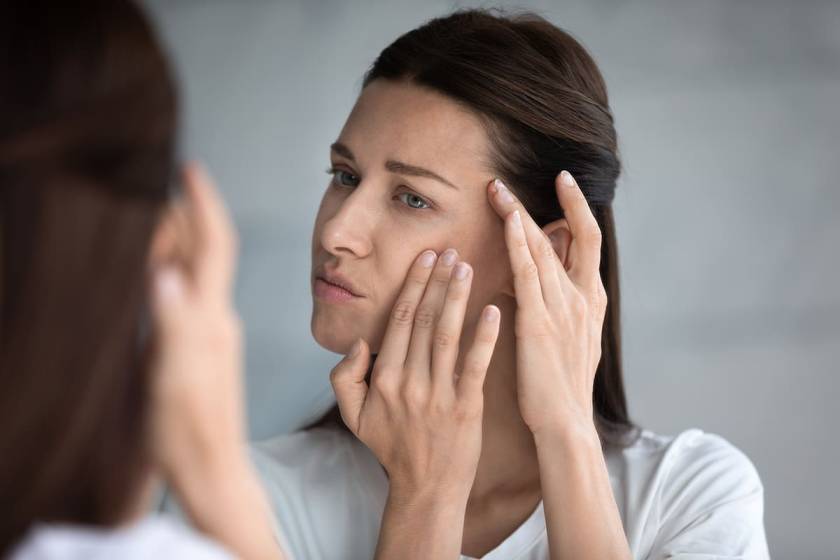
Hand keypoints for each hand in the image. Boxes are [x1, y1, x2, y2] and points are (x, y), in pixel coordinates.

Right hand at [148, 162, 244, 484]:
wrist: (211, 469)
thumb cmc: (189, 430)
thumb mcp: (174, 377)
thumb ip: (172, 324)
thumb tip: (163, 272)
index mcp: (211, 318)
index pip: (214, 247)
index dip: (204, 205)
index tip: (190, 170)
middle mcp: (216, 318)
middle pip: (204, 253)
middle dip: (184, 214)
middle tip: (158, 185)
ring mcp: (210, 333)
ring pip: (196, 272)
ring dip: (177, 239)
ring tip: (153, 215)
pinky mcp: (201, 349)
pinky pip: (189, 295)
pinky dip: (172, 271)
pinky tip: (159, 270)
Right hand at [329, 249, 500, 499]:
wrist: (426, 490)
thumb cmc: (392, 449)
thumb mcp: (353, 416)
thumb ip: (344, 378)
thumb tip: (359, 343)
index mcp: (383, 379)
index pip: (399, 320)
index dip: (413, 285)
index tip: (425, 259)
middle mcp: (408, 382)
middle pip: (424, 319)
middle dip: (437, 281)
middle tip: (449, 250)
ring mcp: (438, 395)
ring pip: (448, 334)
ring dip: (457, 297)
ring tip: (466, 267)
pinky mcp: (467, 407)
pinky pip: (476, 365)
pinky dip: (485, 336)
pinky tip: (494, 310)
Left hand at [488, 171, 606, 437]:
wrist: (565, 423)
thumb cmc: (562, 388)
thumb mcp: (571, 341)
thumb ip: (560, 308)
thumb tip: (537, 282)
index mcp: (592, 301)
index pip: (588, 241)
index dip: (577, 208)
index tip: (564, 183)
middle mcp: (582, 296)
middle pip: (567, 234)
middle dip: (547, 201)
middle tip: (517, 179)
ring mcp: (562, 306)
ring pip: (542, 248)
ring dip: (519, 214)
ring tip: (497, 189)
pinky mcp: (538, 320)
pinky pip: (528, 271)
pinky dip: (518, 242)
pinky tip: (506, 220)